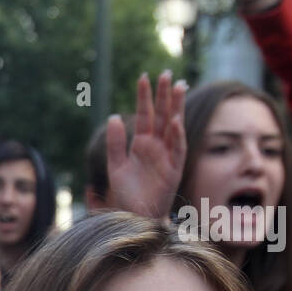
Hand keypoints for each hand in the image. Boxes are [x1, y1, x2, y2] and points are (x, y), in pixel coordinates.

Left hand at [106, 71, 186, 219]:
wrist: (134, 217)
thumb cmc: (126, 195)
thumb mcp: (116, 166)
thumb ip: (115, 144)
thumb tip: (113, 117)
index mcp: (142, 144)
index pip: (145, 115)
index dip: (144, 97)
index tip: (143, 77)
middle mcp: (157, 147)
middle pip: (162, 116)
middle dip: (164, 96)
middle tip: (166, 74)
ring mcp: (167, 157)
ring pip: (173, 127)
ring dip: (176, 108)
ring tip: (178, 87)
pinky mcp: (174, 170)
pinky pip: (177, 149)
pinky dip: (177, 135)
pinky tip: (175, 120)